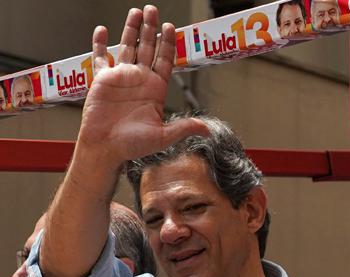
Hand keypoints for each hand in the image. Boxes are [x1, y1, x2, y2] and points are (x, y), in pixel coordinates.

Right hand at [77, 6, 207, 169]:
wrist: (106, 149)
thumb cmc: (133, 145)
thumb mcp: (163, 136)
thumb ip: (184, 128)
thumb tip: (207, 130)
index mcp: (156, 89)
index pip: (164, 60)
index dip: (167, 43)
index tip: (171, 26)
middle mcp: (139, 80)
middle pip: (147, 48)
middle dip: (151, 29)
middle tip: (153, 9)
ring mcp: (120, 78)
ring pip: (127, 47)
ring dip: (131, 30)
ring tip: (136, 12)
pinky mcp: (102, 81)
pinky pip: (100, 58)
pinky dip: (100, 44)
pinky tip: (103, 30)